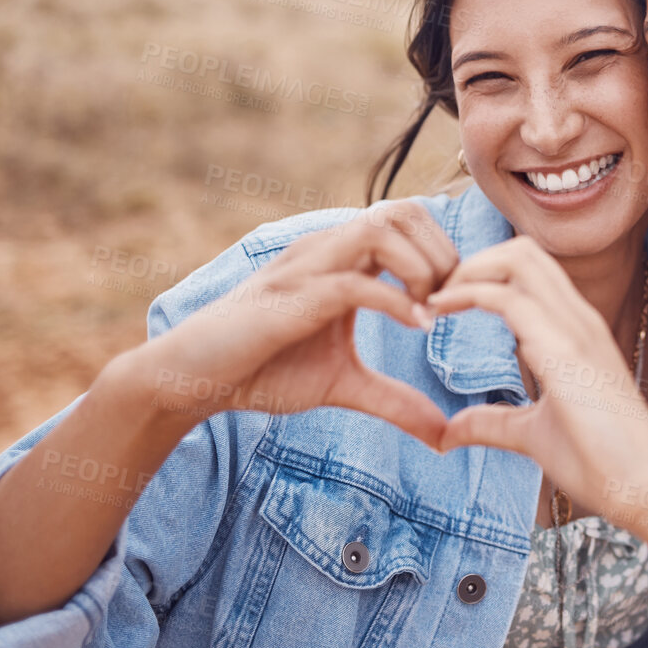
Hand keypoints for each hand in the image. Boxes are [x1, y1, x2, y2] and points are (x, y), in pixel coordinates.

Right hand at [128, 198, 453, 444]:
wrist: (193, 380)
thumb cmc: (264, 371)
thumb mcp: (344, 385)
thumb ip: (396, 402)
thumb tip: (446, 437)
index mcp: (342, 257)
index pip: (409, 217)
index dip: (445, 251)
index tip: (455, 302)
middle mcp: (326, 249)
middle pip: (403, 210)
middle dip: (441, 253)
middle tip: (448, 305)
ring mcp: (306, 268)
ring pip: (380, 229)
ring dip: (420, 267)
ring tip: (429, 312)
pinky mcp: (289, 298)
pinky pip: (353, 283)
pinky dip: (394, 302)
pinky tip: (415, 328)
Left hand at [426, 236, 647, 527]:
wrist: (645, 485)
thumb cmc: (600, 460)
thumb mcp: (533, 435)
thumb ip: (493, 423)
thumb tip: (448, 431)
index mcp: (575, 330)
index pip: (529, 271)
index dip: (483, 276)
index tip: (444, 305)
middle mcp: (578, 318)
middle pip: (523, 251)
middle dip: (472, 261)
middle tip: (435, 297)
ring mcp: (575, 329)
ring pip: (518, 259)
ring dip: (467, 271)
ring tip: (433, 301)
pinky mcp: (566, 352)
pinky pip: (510, 300)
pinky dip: (467, 295)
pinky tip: (440, 314)